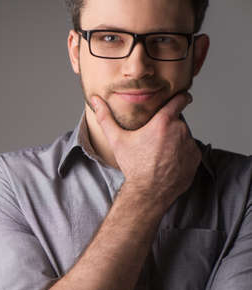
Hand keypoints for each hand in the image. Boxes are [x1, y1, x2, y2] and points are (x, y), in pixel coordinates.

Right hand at [91, 92, 201, 211]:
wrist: (149, 192)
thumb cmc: (133, 165)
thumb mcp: (117, 140)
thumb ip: (105, 117)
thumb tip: (94, 100)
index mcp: (163, 123)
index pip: (180, 100)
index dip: (181, 97)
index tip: (181, 97)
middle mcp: (181, 131)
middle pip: (177, 121)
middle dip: (169, 126)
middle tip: (155, 138)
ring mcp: (190, 145)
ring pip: (184, 135)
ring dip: (176, 139)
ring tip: (160, 152)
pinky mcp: (195, 158)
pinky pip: (189, 149)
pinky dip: (181, 153)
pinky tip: (168, 161)